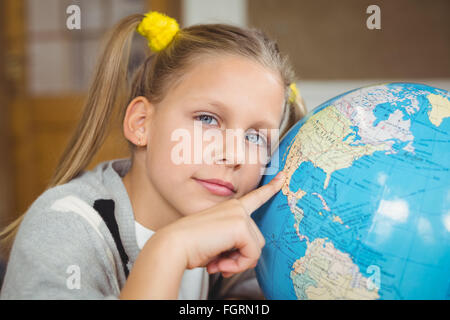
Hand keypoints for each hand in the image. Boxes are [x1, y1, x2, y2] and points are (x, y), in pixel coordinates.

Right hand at [159, 171, 285, 277]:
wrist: (174, 245)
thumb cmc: (190, 246)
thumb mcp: (216, 243)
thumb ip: (233, 245)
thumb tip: (246, 258)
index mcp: (229, 208)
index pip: (255, 197)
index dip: (271, 188)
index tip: (283, 177)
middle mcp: (236, 208)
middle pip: (257, 239)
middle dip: (242, 257)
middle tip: (221, 264)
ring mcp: (239, 215)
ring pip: (256, 248)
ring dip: (239, 263)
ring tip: (219, 264)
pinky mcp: (240, 226)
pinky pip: (252, 254)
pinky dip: (238, 265)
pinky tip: (220, 264)